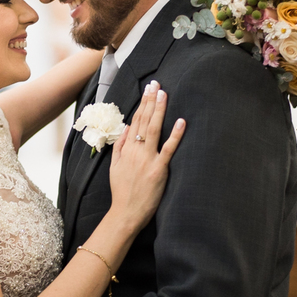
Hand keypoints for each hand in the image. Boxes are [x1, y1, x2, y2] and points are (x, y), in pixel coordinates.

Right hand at [109, 80, 185, 232]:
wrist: (125, 213)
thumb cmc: (121, 191)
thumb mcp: (114, 166)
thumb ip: (120, 145)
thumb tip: (127, 127)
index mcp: (127, 149)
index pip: (135, 120)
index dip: (142, 103)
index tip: (148, 89)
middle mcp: (137, 151)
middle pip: (144, 120)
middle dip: (150, 100)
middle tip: (156, 84)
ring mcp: (148, 159)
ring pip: (154, 129)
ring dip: (159, 110)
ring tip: (164, 94)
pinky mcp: (159, 170)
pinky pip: (169, 149)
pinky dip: (175, 135)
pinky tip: (181, 121)